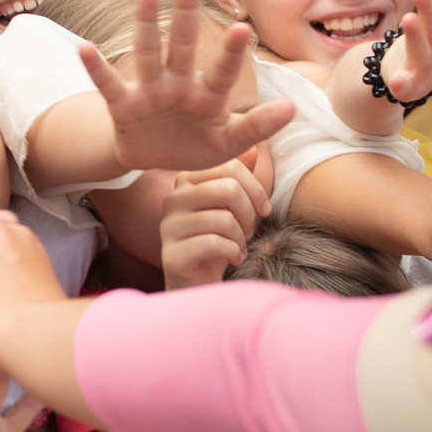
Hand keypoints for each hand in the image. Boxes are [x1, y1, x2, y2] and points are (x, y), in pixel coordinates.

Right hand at [81, 0, 294, 172]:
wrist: (154, 160)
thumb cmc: (194, 146)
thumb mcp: (228, 144)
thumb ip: (257, 127)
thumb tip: (292, 108)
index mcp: (207, 95)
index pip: (222, 71)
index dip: (231, 52)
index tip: (243, 27)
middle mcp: (178, 84)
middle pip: (182, 44)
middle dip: (184, 12)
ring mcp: (149, 92)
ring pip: (146, 53)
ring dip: (144, 23)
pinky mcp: (123, 106)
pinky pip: (107, 85)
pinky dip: (95, 67)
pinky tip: (83, 47)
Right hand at [160, 152, 269, 288]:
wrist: (198, 283)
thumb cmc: (218, 241)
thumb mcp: (233, 207)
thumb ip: (238, 177)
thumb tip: (250, 148)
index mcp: (186, 181)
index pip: (227, 166)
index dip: (254, 188)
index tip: (263, 209)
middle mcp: (172, 199)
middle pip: (227, 189)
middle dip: (249, 213)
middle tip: (249, 231)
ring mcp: (168, 227)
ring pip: (223, 218)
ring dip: (241, 237)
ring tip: (239, 246)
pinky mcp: (172, 254)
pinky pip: (214, 243)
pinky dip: (233, 252)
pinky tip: (233, 258)